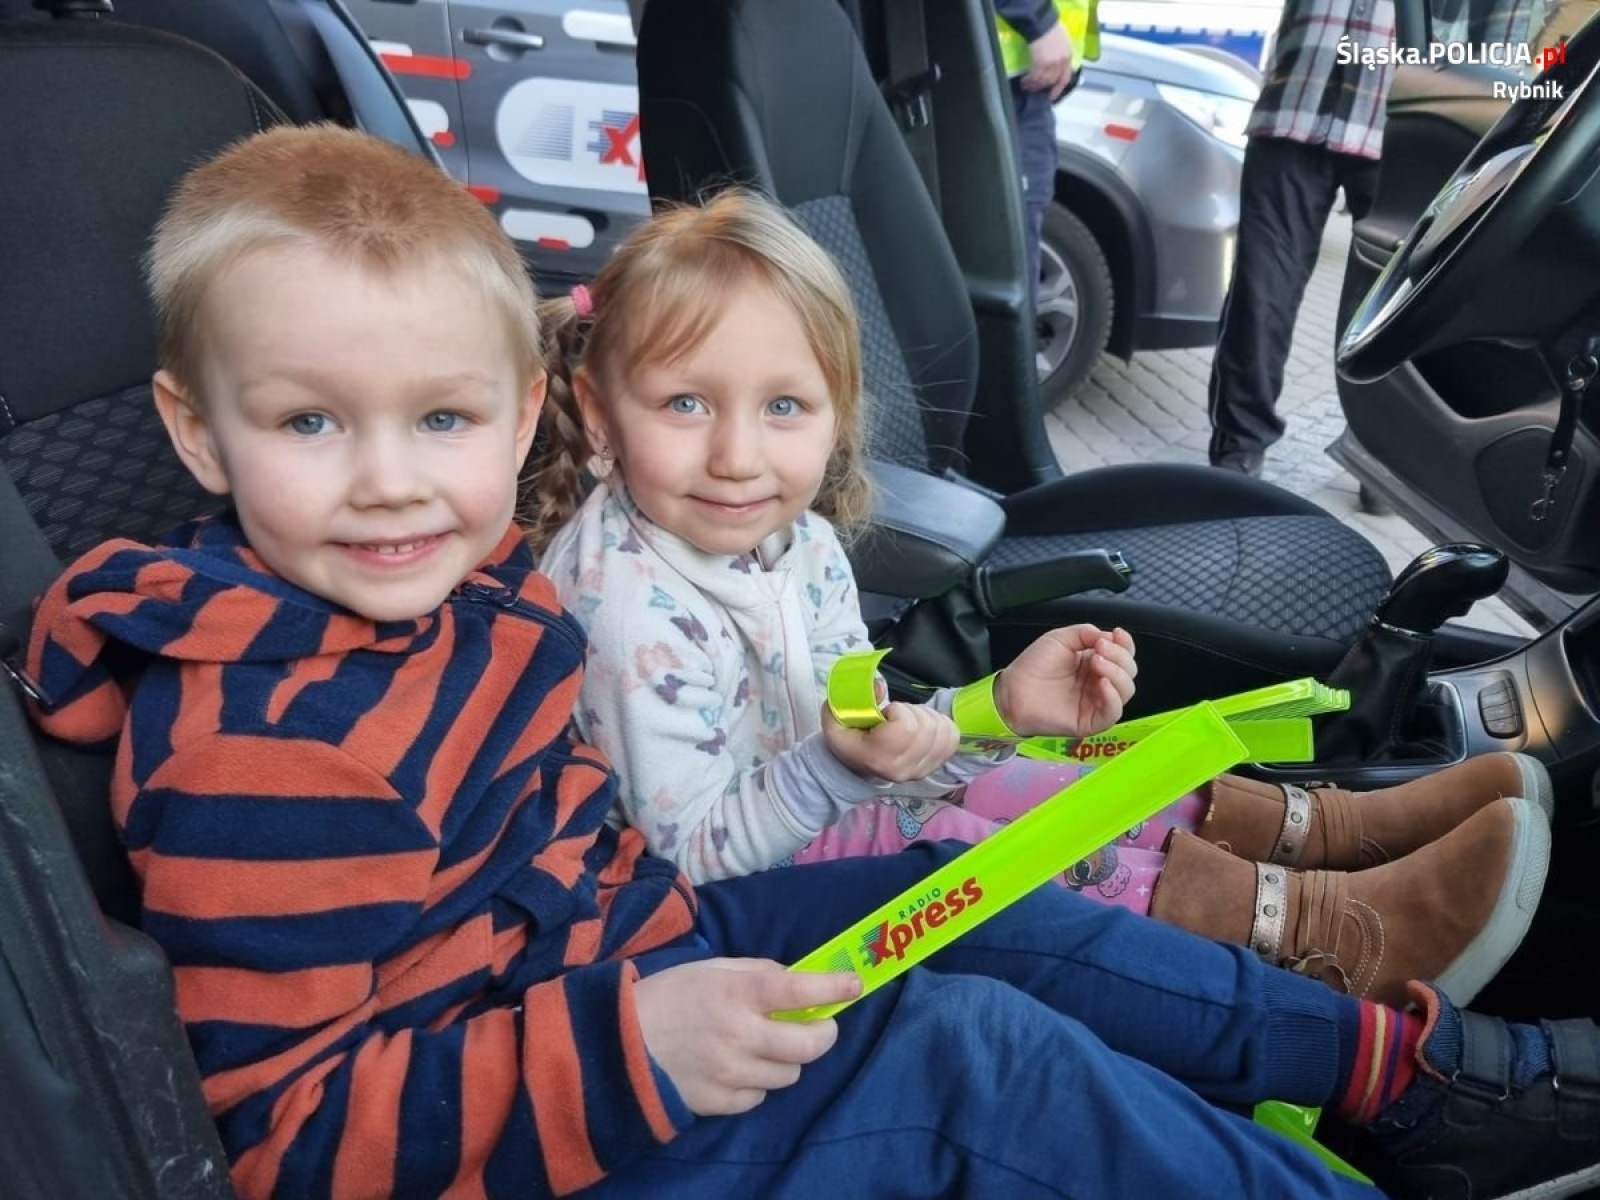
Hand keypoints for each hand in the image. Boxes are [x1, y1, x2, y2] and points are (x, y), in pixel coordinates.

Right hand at [633, 959, 859, 1114]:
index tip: (854, 985)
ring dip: (787, 1058)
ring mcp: (731, 1073)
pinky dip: (758, 1081)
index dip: (834, 986)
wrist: (620, 1042)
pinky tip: (740, 1067)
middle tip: (818, 1026)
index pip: (800, 989)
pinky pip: (759, 1095)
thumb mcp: (713, 968)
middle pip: (809, 1046)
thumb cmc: (671, 995)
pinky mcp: (719, 1102)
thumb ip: (759, 973)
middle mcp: (740, 1034)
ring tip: (766, 1046)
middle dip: (824, 1034)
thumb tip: (798, 982)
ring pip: (789, 1074)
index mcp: (738, 992)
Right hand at [821, 700, 960, 780]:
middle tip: (897, 716)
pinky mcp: (935, 766)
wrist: (855, 766)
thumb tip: (881, 686)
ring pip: (941, 730)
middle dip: (913, 711)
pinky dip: (942, 725)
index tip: (885, 714)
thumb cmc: (848, 737)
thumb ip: (851, 699)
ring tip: (909, 721)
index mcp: (878, 757)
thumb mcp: (837, 716)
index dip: (898, 711)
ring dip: (927, 717)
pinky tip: (925, 727)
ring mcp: (921, 770)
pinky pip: (952, 737)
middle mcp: (903, 769)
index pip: (907, 727)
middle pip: (927, 727)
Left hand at [994, 625, 1136, 736]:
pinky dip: (1113, 697)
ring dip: (1117, 673)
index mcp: (1095, 662)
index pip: (1124, 654)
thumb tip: (1109, 635)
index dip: (1125, 644)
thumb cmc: (1033, 666)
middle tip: (1100, 648)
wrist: (1013, 689)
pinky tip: (1102, 684)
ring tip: (1097, 662)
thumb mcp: (1060, 639)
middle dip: (1120, 656)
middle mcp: (1100, 682)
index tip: (1117, 634)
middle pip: (1129, 671)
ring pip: (1126, 690)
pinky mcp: (1091, 721)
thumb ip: (1085, 633)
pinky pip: (1113, 712)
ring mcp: (1097, 702)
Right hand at [1021, 23, 1074, 98]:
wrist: (1043, 25)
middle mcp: (1061, 63)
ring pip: (1042, 81)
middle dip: (1042, 87)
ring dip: (1033, 85)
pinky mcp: (1041, 63)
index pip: (1065, 78)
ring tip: (1026, 86)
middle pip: (1052, 81)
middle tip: (1034, 90)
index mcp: (1068, 57)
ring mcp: (1052, 64)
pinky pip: (1035, 77)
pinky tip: (1024, 81)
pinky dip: (1029, 80)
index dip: (1058, 89)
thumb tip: (1056, 66)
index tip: (1052, 96)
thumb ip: (1061, 55)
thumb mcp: (1063, 43)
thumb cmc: (1052, 30)